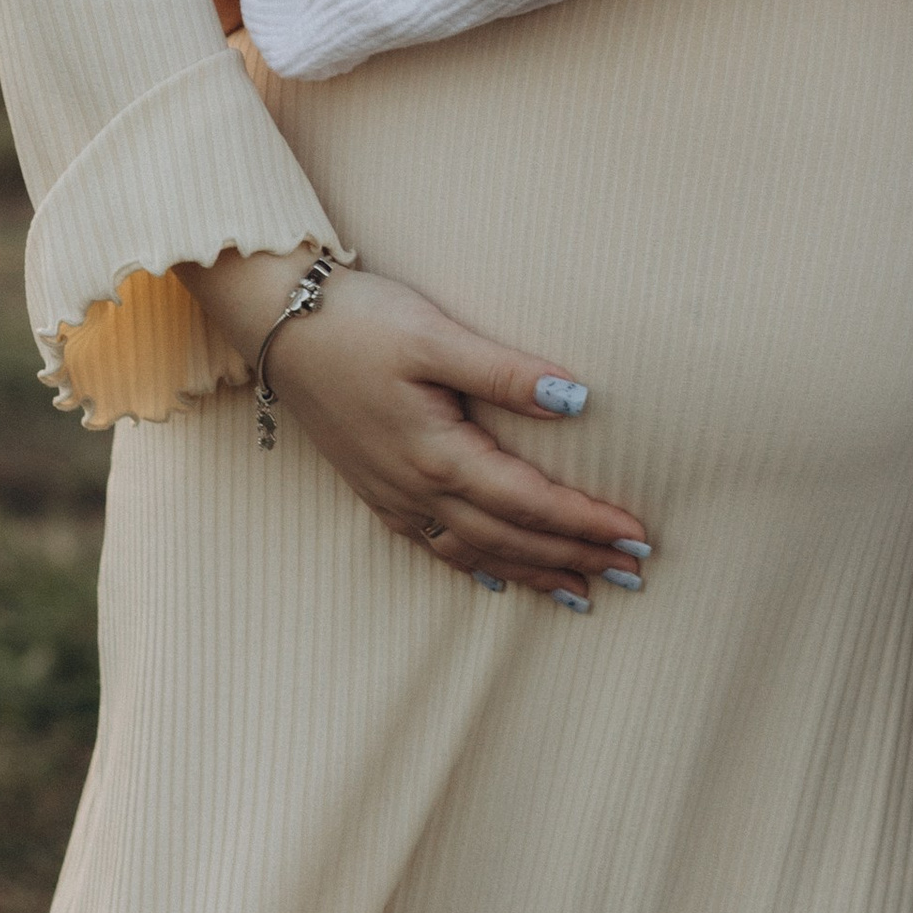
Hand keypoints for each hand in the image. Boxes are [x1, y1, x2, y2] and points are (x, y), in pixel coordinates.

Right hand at [176, 248, 653, 602]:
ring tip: (584, 592)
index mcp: (439, 454)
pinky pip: (436, 546)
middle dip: (575, 558)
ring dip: (534, 572)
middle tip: (634, 572)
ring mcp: (393, 494)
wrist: (275, 323)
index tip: (637, 535)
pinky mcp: (375, 487)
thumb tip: (578, 400)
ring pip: (476, 552)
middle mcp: (417, 489)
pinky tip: (495, 575)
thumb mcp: (436, 334)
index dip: (587, 522)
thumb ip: (505, 373)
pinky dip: (476, 566)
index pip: (531, 501)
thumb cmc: (359, 320)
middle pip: (511, 538)